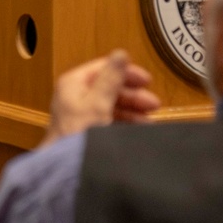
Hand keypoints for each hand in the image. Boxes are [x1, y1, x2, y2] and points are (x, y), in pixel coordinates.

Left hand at [42, 49, 159, 146]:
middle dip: (133, 96)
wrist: (67, 170)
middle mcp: (75, 94)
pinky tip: (139, 131)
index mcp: (74, 82)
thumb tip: (121, 53)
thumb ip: (111, 79)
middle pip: (109, 87)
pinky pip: (108, 120)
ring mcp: (79, 113)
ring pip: (110, 105)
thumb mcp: (99, 104)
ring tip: (149, 122)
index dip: (127, 73)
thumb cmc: (81, 132)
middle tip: (154, 105)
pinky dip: (124, 123)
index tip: (148, 81)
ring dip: (132, 111)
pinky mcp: (85, 130)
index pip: (104, 68)